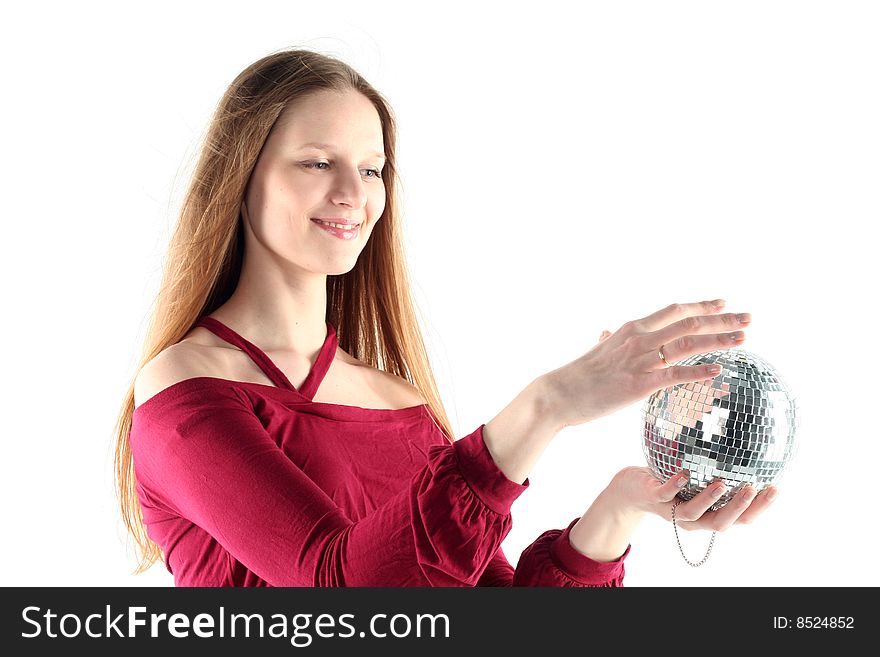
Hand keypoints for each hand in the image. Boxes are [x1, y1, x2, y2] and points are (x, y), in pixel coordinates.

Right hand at [541, 299, 750, 428]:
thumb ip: (607, 339)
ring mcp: (640, 360)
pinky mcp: (639, 384)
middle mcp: (640, 338)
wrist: (560, 393)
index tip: (725, 304)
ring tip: (744, 339)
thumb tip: (605, 331)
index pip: (675, 311)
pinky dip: (699, 371)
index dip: (702, 306)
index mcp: (632, 328)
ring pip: (688, 344)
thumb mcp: (597, 350)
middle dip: (723, 320)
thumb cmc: (578, 374)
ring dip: (719, 340)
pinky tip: (719, 370)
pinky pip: (675, 375)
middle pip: (689, 323)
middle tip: (749, 318)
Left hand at [568, 466, 777, 561]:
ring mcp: (672, 510)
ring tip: (724, 483)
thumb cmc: (670, 479)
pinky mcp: (654, 498)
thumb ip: (718, 467)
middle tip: (756, 489)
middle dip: (740, 508)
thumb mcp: (698, 475)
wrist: (631, 488)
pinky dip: (675, 485)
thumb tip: (744, 436)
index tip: (776, 489)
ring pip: (694, 513)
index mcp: (709, 514)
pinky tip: (684, 473)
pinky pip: (665, 494)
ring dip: (710, 500)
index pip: (741, 519)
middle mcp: (693, 518)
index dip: (760, 509)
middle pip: (721, 523)